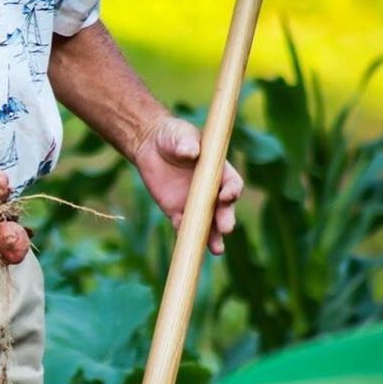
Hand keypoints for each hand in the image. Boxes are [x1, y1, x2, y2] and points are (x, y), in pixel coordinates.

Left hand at [132, 116, 243, 254]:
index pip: (232, 184)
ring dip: (212, 236)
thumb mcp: (179, 134)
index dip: (231, 191)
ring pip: (206, 223)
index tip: (225, 196)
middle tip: (226, 229)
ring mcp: (194, 202)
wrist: (150, 145)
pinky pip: (182, 225)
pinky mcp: (176, 210)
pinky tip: (186, 242)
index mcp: (218, 171)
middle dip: (225, 219)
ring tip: (216, 250)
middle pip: (223, 209)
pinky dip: (184, 233)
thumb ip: (186, 142)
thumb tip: (191, 152)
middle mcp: (210, 190)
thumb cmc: (172, 135)